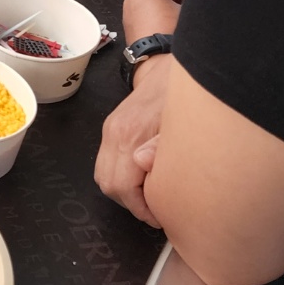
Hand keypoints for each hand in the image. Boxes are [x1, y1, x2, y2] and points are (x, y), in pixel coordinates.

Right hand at [95, 54, 171, 227]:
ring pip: (102, 175)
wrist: (162, 68)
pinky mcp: (111, 129)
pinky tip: (141, 178)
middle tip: (154, 210)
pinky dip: (120, 177)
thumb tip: (144, 166)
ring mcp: (109, 131)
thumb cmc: (177, 97)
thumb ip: (162, 147)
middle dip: (129, 204)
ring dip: (123, 192)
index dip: (140, 208)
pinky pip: (106, 162)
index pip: (122, 186)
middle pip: (107, 184)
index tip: (158, 216)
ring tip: (148, 196)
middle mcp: (114, 134)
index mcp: (130, 135)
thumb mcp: (181, 123)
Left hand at [122, 0, 187, 42]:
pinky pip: (144, 15)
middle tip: (188, 0)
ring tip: (180, 15)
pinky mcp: (128, 26)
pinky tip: (169, 26)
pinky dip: (156, 16)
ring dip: (165, 5)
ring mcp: (128, 12)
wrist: (157, 57)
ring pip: (150, 2)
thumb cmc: (171, 32)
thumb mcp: (187, 8)